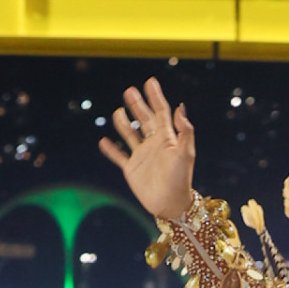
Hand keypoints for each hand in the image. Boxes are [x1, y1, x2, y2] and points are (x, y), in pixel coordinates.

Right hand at [99, 76, 194, 221]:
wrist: (171, 205)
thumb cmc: (181, 180)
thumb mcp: (185, 154)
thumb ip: (184, 131)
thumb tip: (180, 107)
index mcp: (167, 138)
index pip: (161, 112)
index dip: (155, 97)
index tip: (150, 82)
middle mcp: (154, 144)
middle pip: (145, 120)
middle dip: (137, 105)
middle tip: (129, 91)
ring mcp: (142, 156)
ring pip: (130, 135)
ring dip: (124, 123)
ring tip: (118, 112)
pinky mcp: (132, 169)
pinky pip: (119, 156)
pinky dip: (111, 149)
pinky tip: (103, 141)